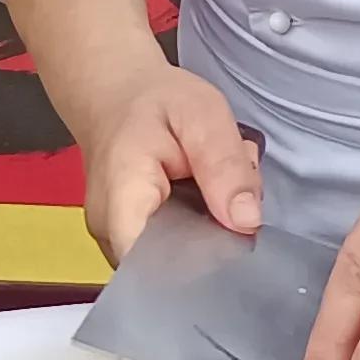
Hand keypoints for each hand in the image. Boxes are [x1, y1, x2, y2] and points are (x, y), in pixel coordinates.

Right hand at [67, 60, 261, 268]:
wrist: (114, 92)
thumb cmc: (152, 99)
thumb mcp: (201, 115)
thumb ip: (225, 165)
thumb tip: (247, 221)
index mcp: (123, 200)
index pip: (159, 267)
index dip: (206, 262)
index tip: (238, 234)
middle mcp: (111, 233)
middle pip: (174, 266)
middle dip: (218, 236)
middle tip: (234, 189)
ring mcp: (116, 241)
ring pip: (177, 258)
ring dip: (210, 229)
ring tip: (216, 184)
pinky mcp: (128, 240)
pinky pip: (171, 248)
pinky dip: (197, 226)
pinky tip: (204, 194)